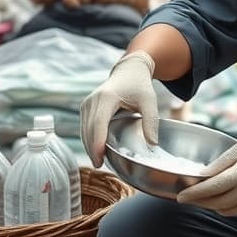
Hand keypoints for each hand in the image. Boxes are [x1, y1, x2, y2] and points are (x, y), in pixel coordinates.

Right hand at [80, 51, 157, 166]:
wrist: (129, 71)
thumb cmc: (139, 85)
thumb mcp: (149, 101)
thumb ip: (151, 122)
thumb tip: (152, 144)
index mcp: (107, 97)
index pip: (98, 124)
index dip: (97, 142)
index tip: (99, 158)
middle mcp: (92, 100)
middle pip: (89, 130)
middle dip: (93, 149)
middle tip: (101, 165)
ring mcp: (86, 104)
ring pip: (84, 130)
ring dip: (90, 146)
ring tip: (99, 161)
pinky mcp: (85, 108)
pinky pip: (84, 128)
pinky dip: (89, 139)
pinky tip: (97, 150)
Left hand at [177, 130, 236, 215]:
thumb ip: (221, 163)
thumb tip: (202, 174)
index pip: (210, 189)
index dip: (193, 194)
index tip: (180, 196)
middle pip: (215, 203)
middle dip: (199, 201)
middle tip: (186, 197)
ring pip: (225, 210)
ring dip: (211, 206)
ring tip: (201, 198)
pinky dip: (226, 207)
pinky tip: (222, 199)